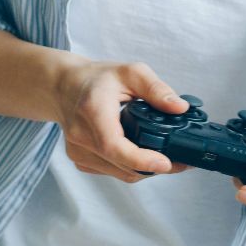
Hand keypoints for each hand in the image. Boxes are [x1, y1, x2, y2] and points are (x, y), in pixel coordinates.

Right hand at [53, 60, 189, 182]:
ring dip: (144, 170)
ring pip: (119, 173)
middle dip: (155, 167)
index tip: (165, 163)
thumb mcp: (130, 72)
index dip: (141, 159)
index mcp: (93, 111)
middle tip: (181, 161)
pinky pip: (111, 171)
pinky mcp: (79, 160)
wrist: (64, 87)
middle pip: (121, 165)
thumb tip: (180, 107)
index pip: (113, 145)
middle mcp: (81, 136)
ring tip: (165, 157)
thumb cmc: (96, 78)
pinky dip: (130, 168)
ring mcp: (78, 151)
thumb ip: (156, 89)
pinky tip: (142, 155)